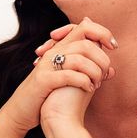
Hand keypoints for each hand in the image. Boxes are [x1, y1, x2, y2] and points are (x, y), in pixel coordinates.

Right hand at [39, 18, 116, 132]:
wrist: (23, 110)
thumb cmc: (48, 94)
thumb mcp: (69, 77)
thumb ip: (88, 71)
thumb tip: (112, 69)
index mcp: (61, 49)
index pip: (84, 27)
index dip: (102, 32)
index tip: (114, 46)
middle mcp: (53, 52)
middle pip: (85, 41)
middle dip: (102, 58)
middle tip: (106, 73)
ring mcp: (47, 65)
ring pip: (79, 58)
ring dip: (94, 72)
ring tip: (97, 84)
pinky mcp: (43, 80)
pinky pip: (68, 76)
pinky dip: (83, 82)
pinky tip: (88, 89)